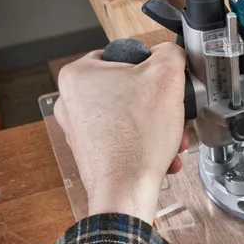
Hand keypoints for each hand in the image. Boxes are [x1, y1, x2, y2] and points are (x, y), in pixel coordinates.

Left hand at [54, 43, 187, 222]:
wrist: (125, 191)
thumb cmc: (136, 140)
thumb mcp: (167, 78)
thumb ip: (170, 54)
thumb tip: (170, 53)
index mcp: (78, 75)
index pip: (124, 56)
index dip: (152, 69)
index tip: (165, 85)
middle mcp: (70, 101)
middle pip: (130, 89)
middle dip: (158, 105)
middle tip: (173, 115)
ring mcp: (78, 129)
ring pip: (130, 115)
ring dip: (156, 126)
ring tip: (171, 139)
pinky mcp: (90, 151)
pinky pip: (124, 137)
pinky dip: (145, 143)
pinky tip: (161, 154)